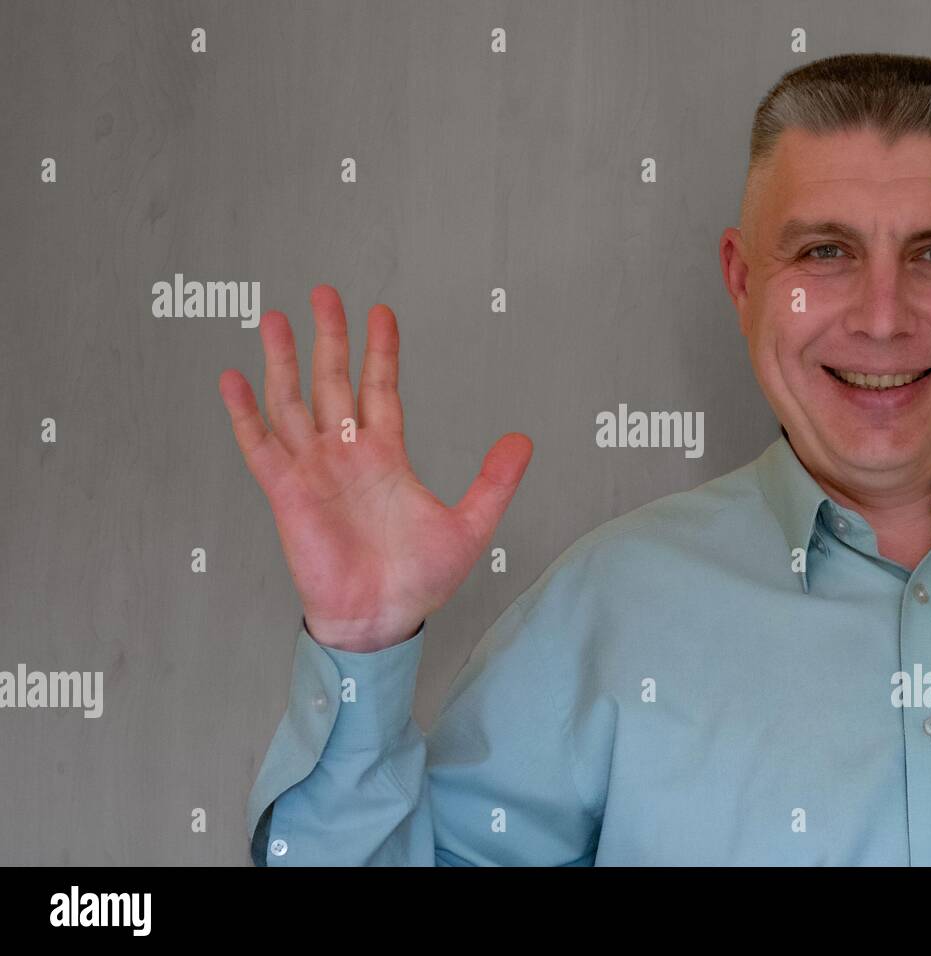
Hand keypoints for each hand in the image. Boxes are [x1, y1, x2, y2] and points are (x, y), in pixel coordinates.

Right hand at [218, 285, 531, 650]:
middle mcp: (346, 455)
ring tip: (274, 318)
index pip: (380, 388)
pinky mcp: (287, 493)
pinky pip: (260, 446)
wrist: (380, 619)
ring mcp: (314, 470)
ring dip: (283, 361)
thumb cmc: (418, 580)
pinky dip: (244, 414)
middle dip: (328, 337)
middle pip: (333, 381)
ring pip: (293, 402)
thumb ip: (495, 482)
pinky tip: (233, 379)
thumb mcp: (470, 525)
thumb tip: (525, 440)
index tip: (380, 312)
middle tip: (324, 292)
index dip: (380, 351)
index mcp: (386, 456)